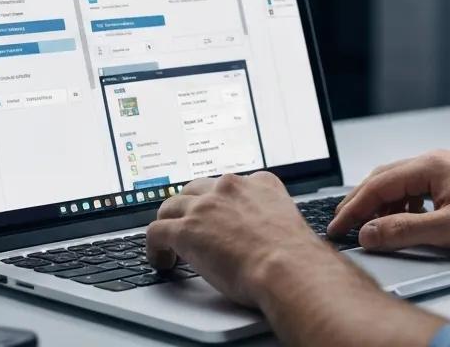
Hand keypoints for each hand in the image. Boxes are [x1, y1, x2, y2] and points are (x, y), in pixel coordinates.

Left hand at [147, 171, 363, 306]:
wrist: (288, 267)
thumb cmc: (295, 256)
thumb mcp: (289, 222)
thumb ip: (273, 218)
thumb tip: (269, 236)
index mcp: (260, 182)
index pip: (230, 184)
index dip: (218, 202)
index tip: (215, 215)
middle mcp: (231, 187)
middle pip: (196, 189)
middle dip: (189, 207)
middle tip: (188, 227)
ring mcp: (206, 206)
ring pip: (170, 206)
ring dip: (169, 224)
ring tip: (169, 245)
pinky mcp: (186, 229)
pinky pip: (156, 231)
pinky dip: (154, 247)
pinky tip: (161, 260)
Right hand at [327, 150, 449, 252]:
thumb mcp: (449, 229)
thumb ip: (404, 231)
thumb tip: (369, 233)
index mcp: (430, 165)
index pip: (377, 185)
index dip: (352, 208)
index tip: (337, 228)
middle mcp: (435, 161)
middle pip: (384, 180)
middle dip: (361, 204)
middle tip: (345, 228)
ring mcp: (446, 169)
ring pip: (400, 186)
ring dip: (383, 207)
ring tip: (374, 230)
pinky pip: (417, 191)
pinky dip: (403, 207)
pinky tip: (407, 224)